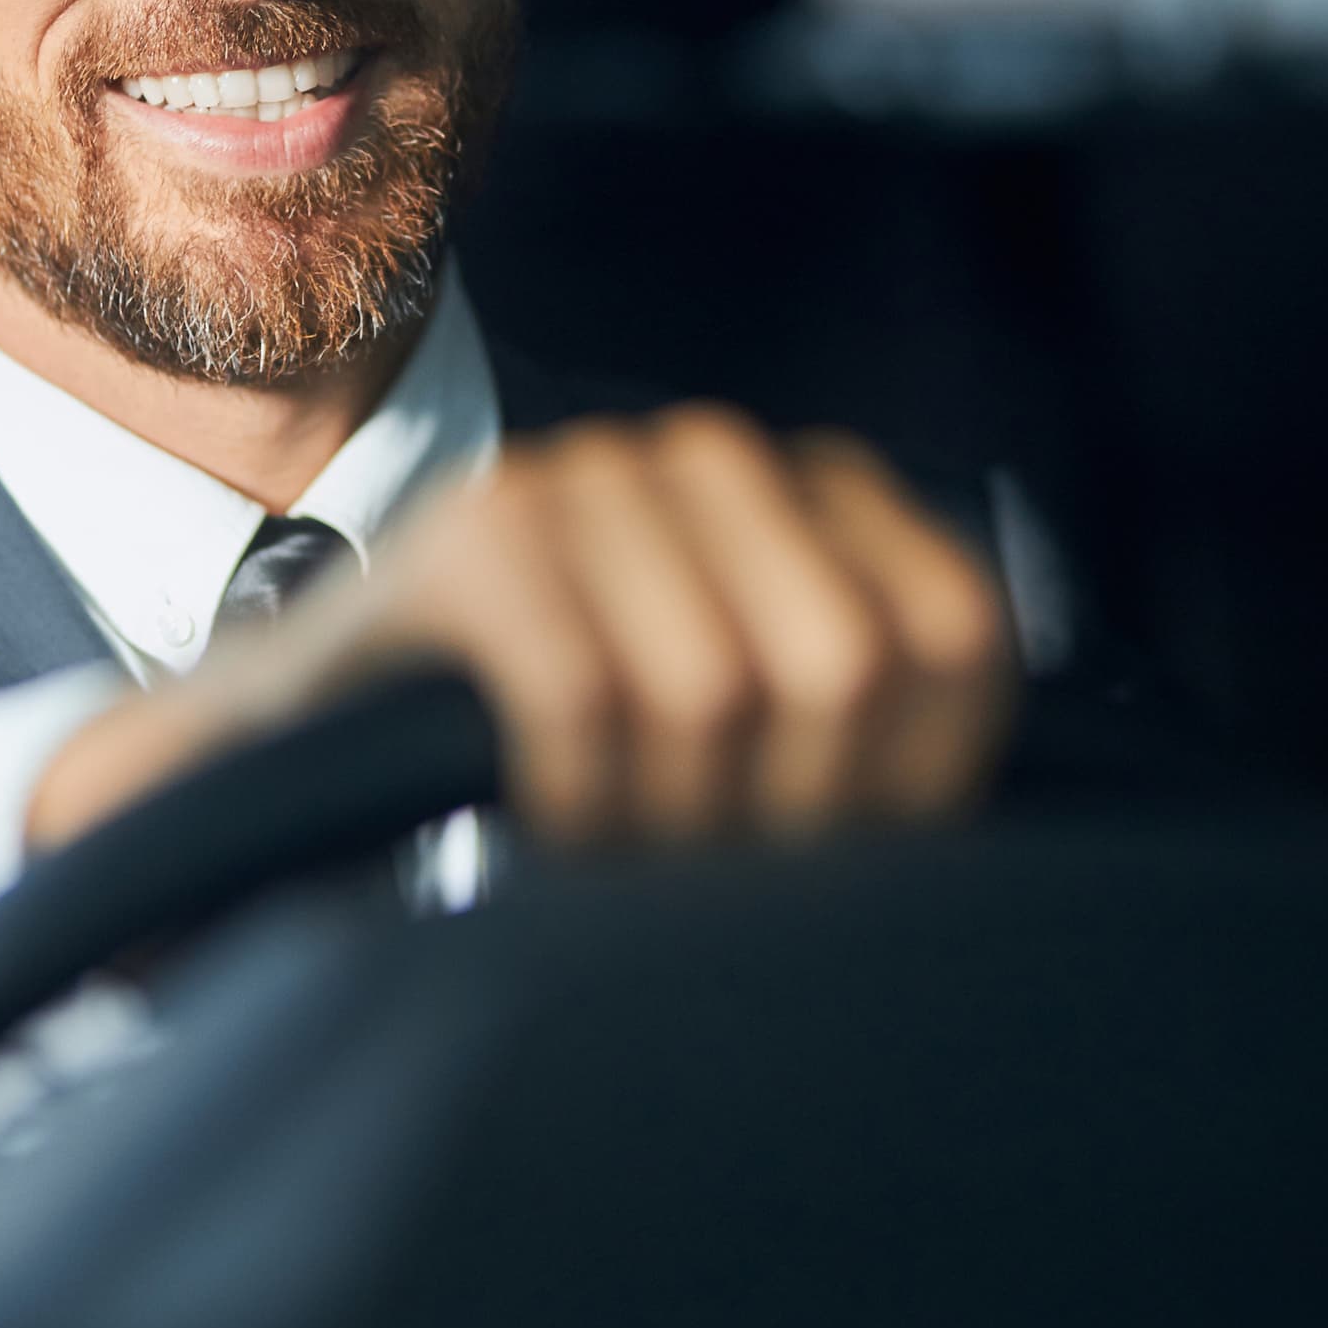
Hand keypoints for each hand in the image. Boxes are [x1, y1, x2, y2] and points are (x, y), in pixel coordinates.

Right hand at [24, 406, 1017, 852]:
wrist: (321, 764)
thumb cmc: (566, 782)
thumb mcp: (753, 767)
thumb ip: (878, 752)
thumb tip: (1006, 852)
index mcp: (825, 502)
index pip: (957, 641)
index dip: (903, 788)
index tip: (812, 856)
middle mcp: (721, 460)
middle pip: (850, 664)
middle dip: (782, 815)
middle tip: (695, 868)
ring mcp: (596, 475)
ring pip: (718, 688)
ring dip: (663, 819)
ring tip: (613, 844)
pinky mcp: (481, 530)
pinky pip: (587, 693)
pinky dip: (574, 802)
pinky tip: (540, 824)